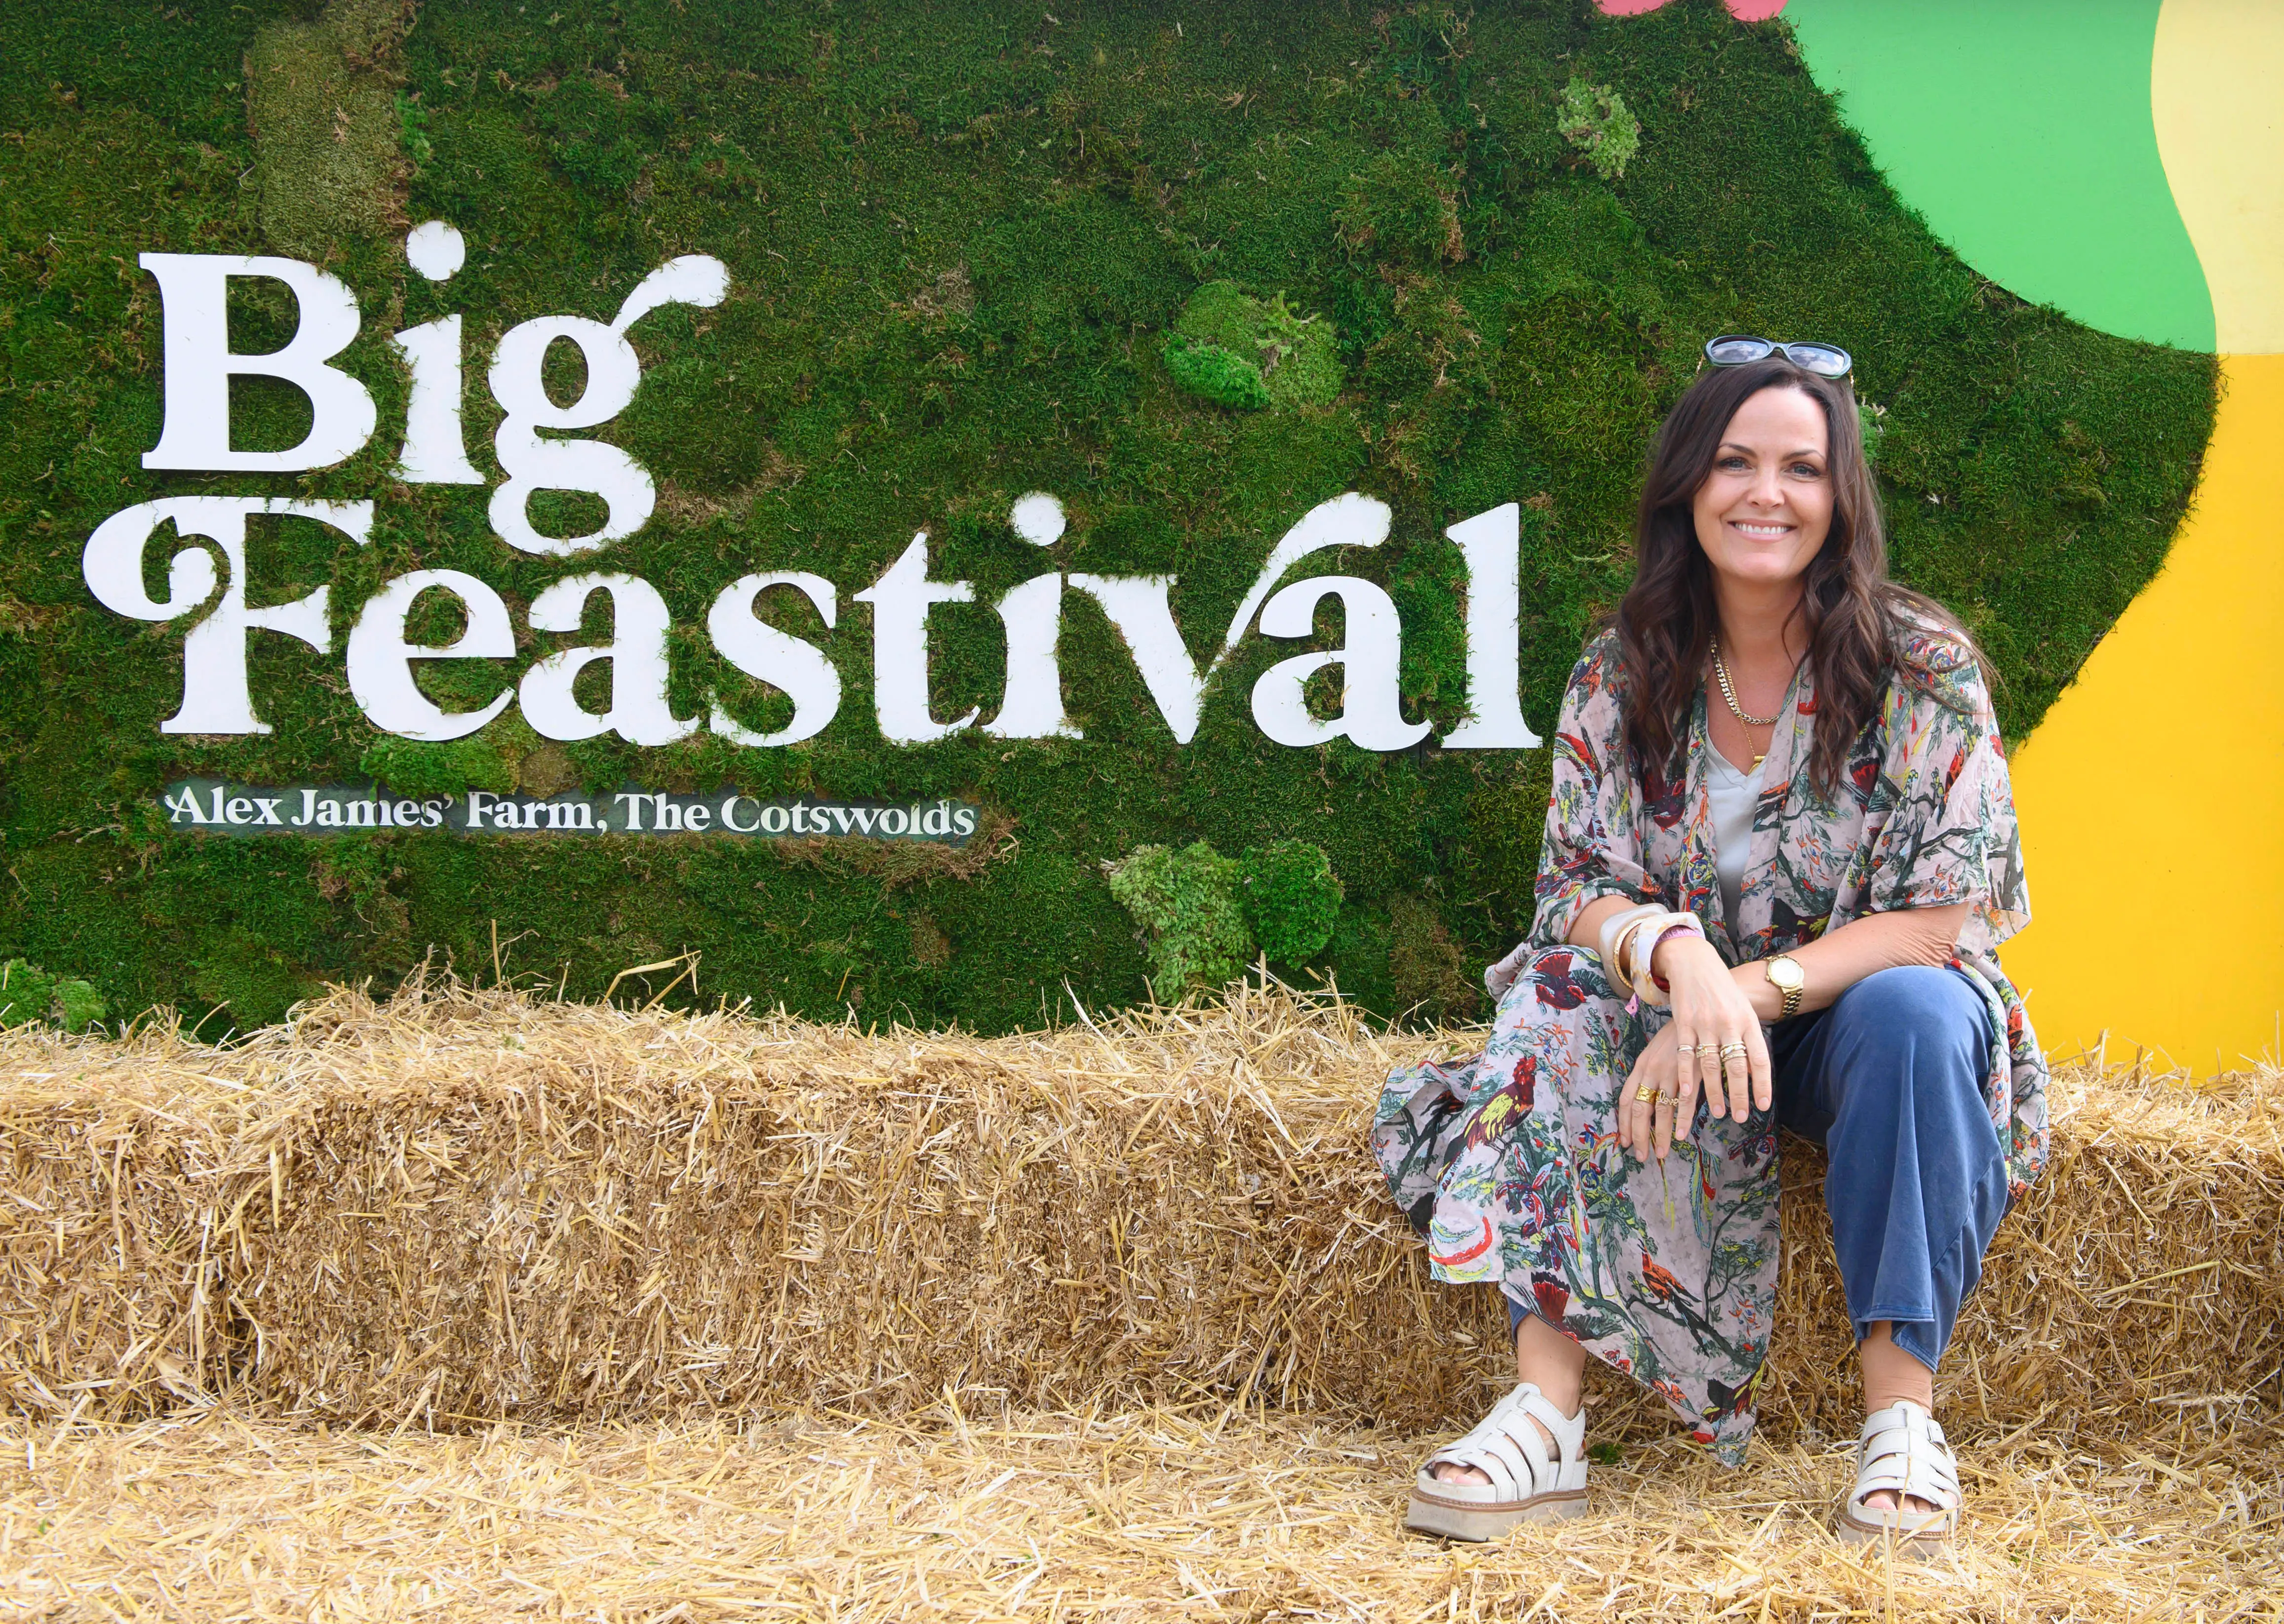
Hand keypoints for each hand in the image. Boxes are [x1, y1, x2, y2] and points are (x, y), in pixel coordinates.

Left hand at [1617, 1022, 1683, 1160]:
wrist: (1697, 1016)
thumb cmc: (1675, 1038)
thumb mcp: (1655, 1054)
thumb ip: (1650, 1077)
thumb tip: (1646, 1103)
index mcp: (1640, 1067)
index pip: (1626, 1100)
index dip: (1624, 1123)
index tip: (1624, 1141)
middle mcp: (1651, 1071)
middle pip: (1641, 1109)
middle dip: (1639, 1135)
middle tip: (1640, 1155)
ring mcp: (1670, 1073)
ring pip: (1661, 1110)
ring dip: (1660, 1134)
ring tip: (1660, 1153)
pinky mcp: (1690, 1074)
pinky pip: (1685, 1102)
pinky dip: (1682, 1121)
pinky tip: (1681, 1136)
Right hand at [1656, 937, 1770, 1150]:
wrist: (1696, 963)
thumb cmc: (1723, 992)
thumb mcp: (1742, 1011)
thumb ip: (1747, 1038)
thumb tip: (1754, 1072)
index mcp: (1748, 1022)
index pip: (1759, 1059)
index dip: (1762, 1084)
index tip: (1763, 1107)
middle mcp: (1729, 1024)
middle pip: (1737, 1065)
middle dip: (1740, 1095)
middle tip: (1741, 1118)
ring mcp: (1706, 1023)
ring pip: (1712, 1064)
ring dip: (1714, 1092)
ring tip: (1718, 1112)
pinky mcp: (1684, 1023)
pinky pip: (1686, 1054)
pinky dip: (1687, 1075)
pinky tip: (1686, 1093)